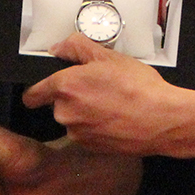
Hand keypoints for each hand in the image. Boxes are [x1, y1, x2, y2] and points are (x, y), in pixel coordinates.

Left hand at [22, 34, 193, 154]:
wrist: (162, 120)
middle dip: (72, 97)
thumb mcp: (109, 56)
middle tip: (98, 88)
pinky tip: (115, 118)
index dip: (38, 89)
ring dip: (85, 113)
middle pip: (56, 105)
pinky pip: (85, 134)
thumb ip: (77, 47)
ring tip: (111, 103)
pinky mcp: (91, 147)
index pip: (32, 94)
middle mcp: (65, 113)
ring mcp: (77, 133)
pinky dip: (96, 127)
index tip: (44, 88)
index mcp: (65, 87)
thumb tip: (59, 47)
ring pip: (73, 120)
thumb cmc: (139, 88)